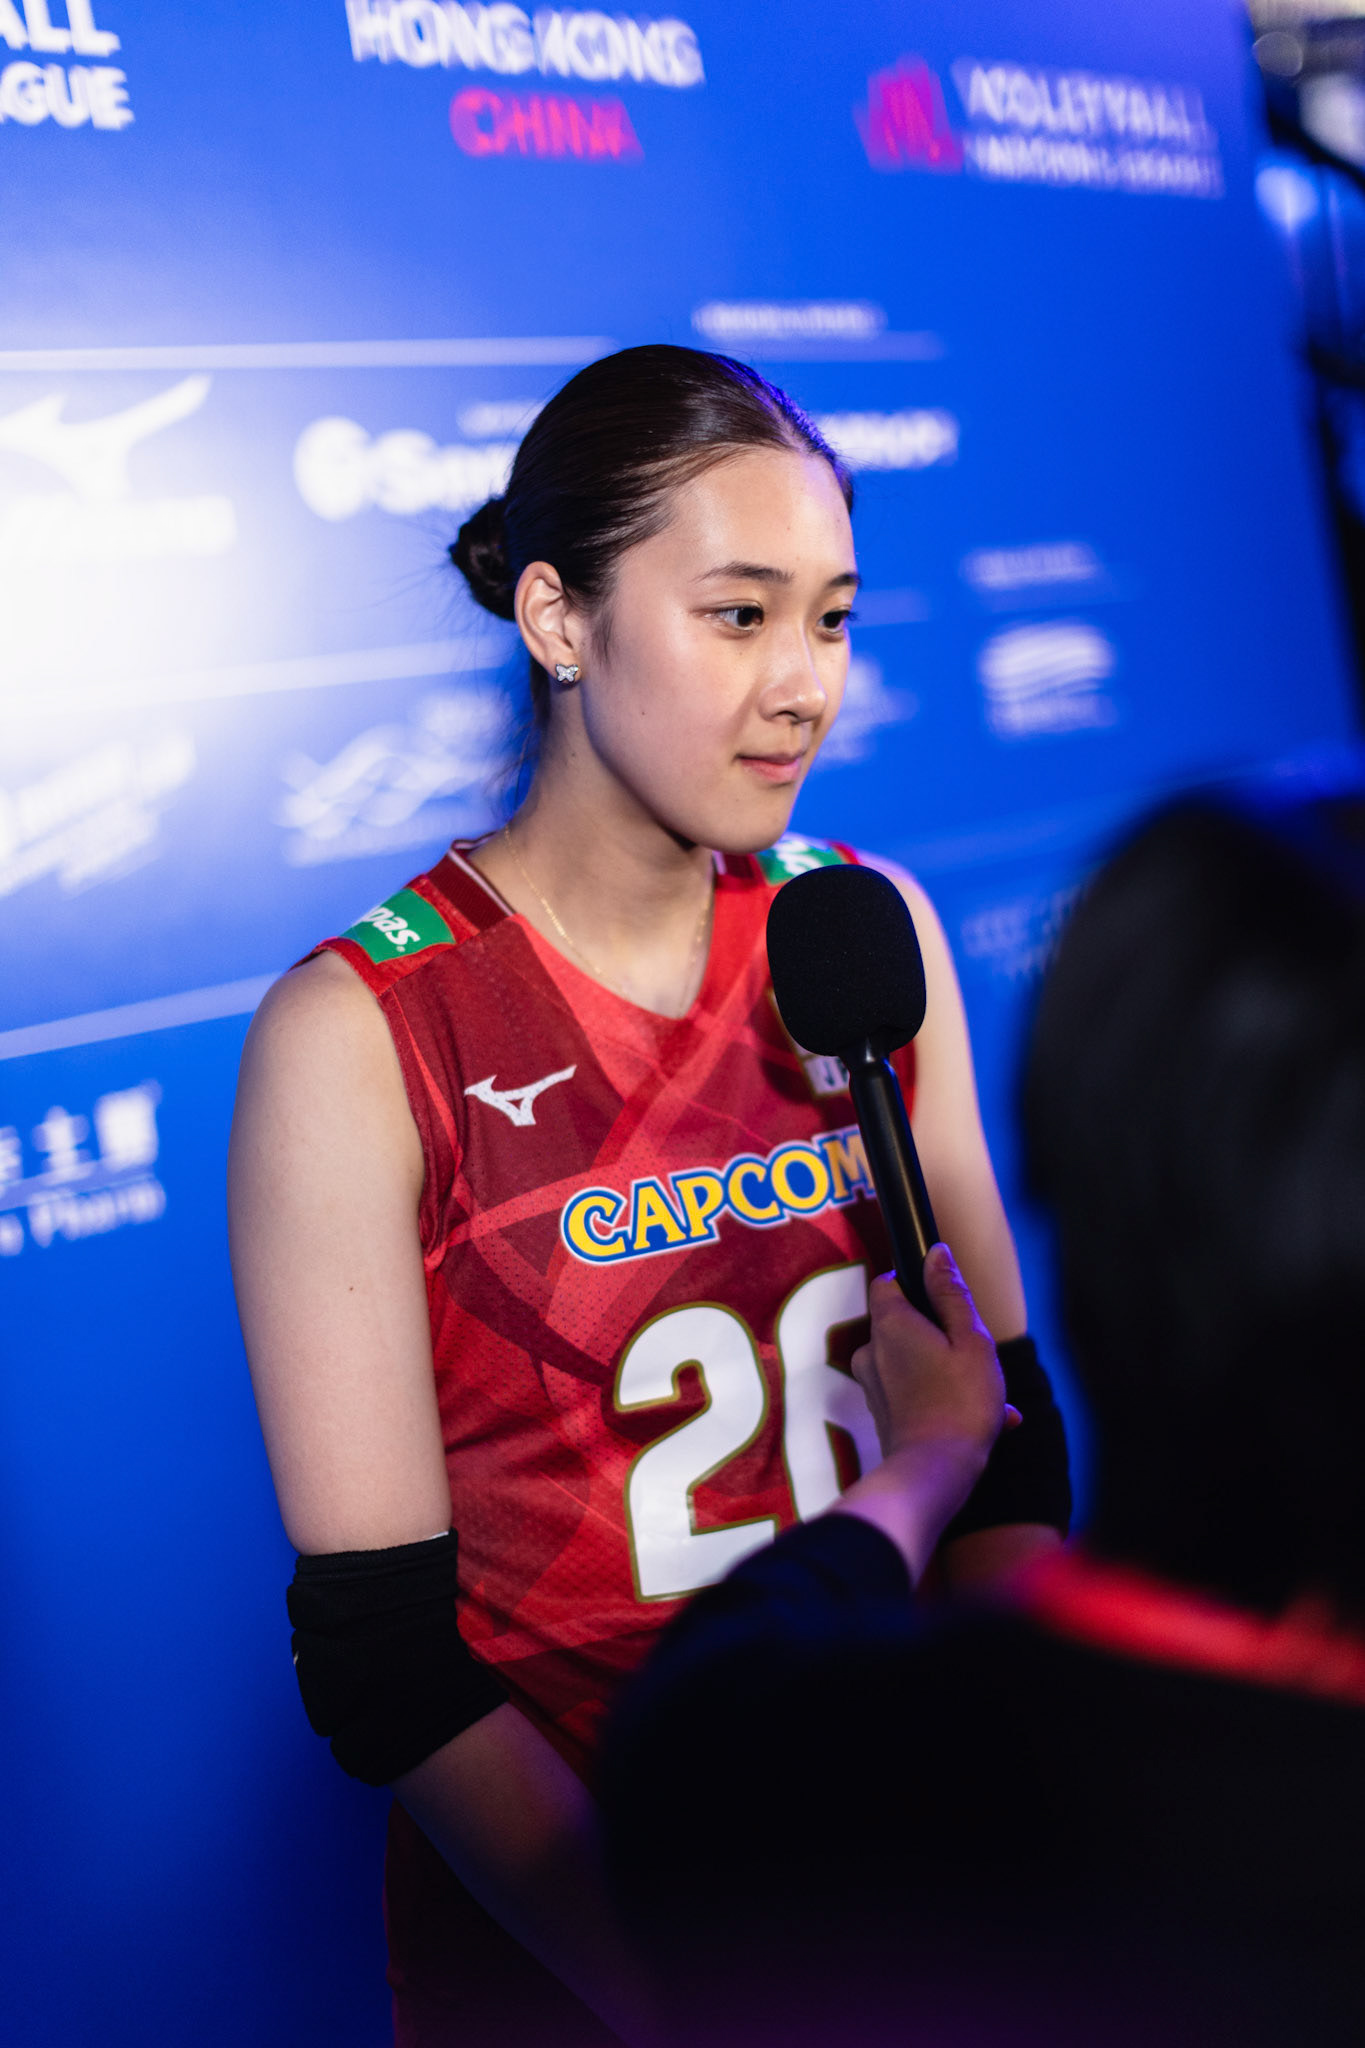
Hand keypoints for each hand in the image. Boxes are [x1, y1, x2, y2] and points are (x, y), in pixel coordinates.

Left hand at [833, 1247, 1018, 1580]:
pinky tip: (988, 1420)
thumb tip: (935, 1253)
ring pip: (916, 1361)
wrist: (936, 1473)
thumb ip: (951, 1294)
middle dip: (942, 1335)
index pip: (889, 1282)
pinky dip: (944, 1398)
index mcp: (890, 1324)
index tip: (949, 1301)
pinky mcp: (882, 1412)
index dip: (918, 1284)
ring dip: (951, 1372)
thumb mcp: (970, 1340)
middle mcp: (871, 1350)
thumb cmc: (960, 1403)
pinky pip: (916, 1392)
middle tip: (979, 1359)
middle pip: (905, 1323)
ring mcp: (873, 1384)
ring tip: (992, 1398)